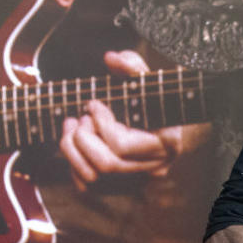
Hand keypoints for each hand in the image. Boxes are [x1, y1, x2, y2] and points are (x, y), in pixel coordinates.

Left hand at [59, 51, 208, 189]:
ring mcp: (137, 178)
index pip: (122, 145)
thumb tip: (111, 58)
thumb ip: (133, 66)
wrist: (170, 126)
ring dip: (73, 150)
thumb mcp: (150, 81)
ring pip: (94, 177)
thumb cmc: (158, 101)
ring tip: (72, 126)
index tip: (93, 104)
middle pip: (106, 164)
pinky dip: (74, 163)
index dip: (100, 123)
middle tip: (80, 118)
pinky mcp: (121, 183)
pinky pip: (87, 184)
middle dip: (83, 138)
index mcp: (166, 143)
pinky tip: (75, 143)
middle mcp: (153, 166)